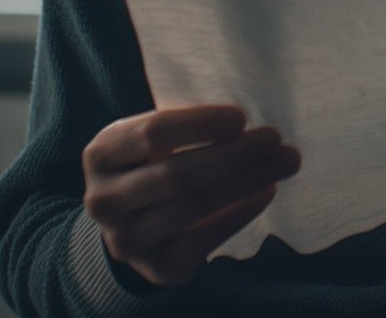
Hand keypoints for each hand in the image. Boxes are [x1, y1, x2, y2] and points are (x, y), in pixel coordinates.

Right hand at [82, 105, 300, 286]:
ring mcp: (127, 239)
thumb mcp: (148, 134)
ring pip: (193, 208)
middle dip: (233, 155)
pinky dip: (240, 214)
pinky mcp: (156, 267)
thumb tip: (244, 120)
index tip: (241, 117)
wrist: (128, 219)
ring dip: (246, 182)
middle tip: (274, 139)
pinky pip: (204, 240)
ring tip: (284, 161)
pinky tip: (265, 191)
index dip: (199, 125)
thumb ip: (184, 124)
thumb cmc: (151, 159)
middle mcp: (104, 200)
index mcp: (101, 153)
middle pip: (177, 175)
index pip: (152, 134)